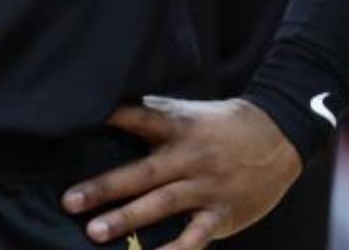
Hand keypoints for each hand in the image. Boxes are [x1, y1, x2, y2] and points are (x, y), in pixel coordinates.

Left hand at [61, 97, 300, 249]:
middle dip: (104, 188)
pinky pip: (196, 237)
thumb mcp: (185, 112)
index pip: (138, 119)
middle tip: (70, 201)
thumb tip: (102, 115)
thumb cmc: (218, 124)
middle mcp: (190, 157)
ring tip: (95, 232)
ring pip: (163, 205)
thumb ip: (149, 117)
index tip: (73, 125)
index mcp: (177, 127)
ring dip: (128, 220)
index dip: (110, 119)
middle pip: (142, 173)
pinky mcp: (223, 214)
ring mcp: (207, 187)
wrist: (279, 135)